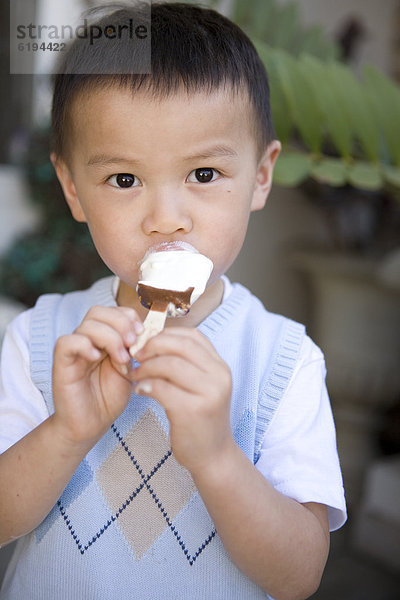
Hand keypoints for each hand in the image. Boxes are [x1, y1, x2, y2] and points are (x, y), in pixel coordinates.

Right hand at [52, 306, 142, 447]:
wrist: (91, 424)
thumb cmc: (109, 397)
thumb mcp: (129, 369)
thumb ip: (134, 350)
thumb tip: (145, 333)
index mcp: (104, 337)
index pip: (113, 311)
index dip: (128, 316)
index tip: (142, 333)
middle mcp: (88, 339)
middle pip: (99, 311)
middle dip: (120, 323)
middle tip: (133, 343)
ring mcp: (74, 350)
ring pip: (87, 325)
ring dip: (110, 337)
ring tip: (121, 359)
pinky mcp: (62, 363)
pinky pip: (67, 342)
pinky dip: (84, 345)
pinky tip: (96, 357)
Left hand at [132, 328, 233, 473]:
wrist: (213, 455)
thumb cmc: (200, 419)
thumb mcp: (201, 386)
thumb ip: (185, 365)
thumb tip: (153, 343)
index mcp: (220, 366)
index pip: (193, 336)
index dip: (166, 333)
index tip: (147, 342)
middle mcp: (219, 376)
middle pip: (181, 346)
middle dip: (153, 346)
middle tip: (136, 354)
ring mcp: (208, 393)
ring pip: (169, 365)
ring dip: (146, 367)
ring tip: (135, 374)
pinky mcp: (192, 411)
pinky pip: (162, 388)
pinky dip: (146, 385)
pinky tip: (140, 390)